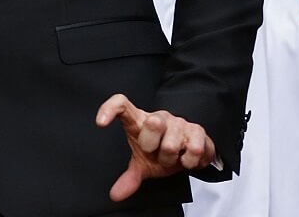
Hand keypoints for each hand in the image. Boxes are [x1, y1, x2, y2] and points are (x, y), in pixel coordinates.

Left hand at [96, 94, 216, 201]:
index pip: (121, 104)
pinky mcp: (198, 129)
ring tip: (173, 158)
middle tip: (157, 154)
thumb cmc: (160, 153)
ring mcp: (179, 121)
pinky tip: (186, 158)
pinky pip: (194, 149)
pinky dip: (190, 162)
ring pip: (173, 144)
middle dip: (155, 148)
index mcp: (139, 120)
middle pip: (153, 124)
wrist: (188, 153)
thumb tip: (115, 195)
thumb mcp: (143, 164)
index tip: (100, 123)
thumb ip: (129, 177)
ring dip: (173, 159)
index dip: (109, 109)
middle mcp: (158, 117)